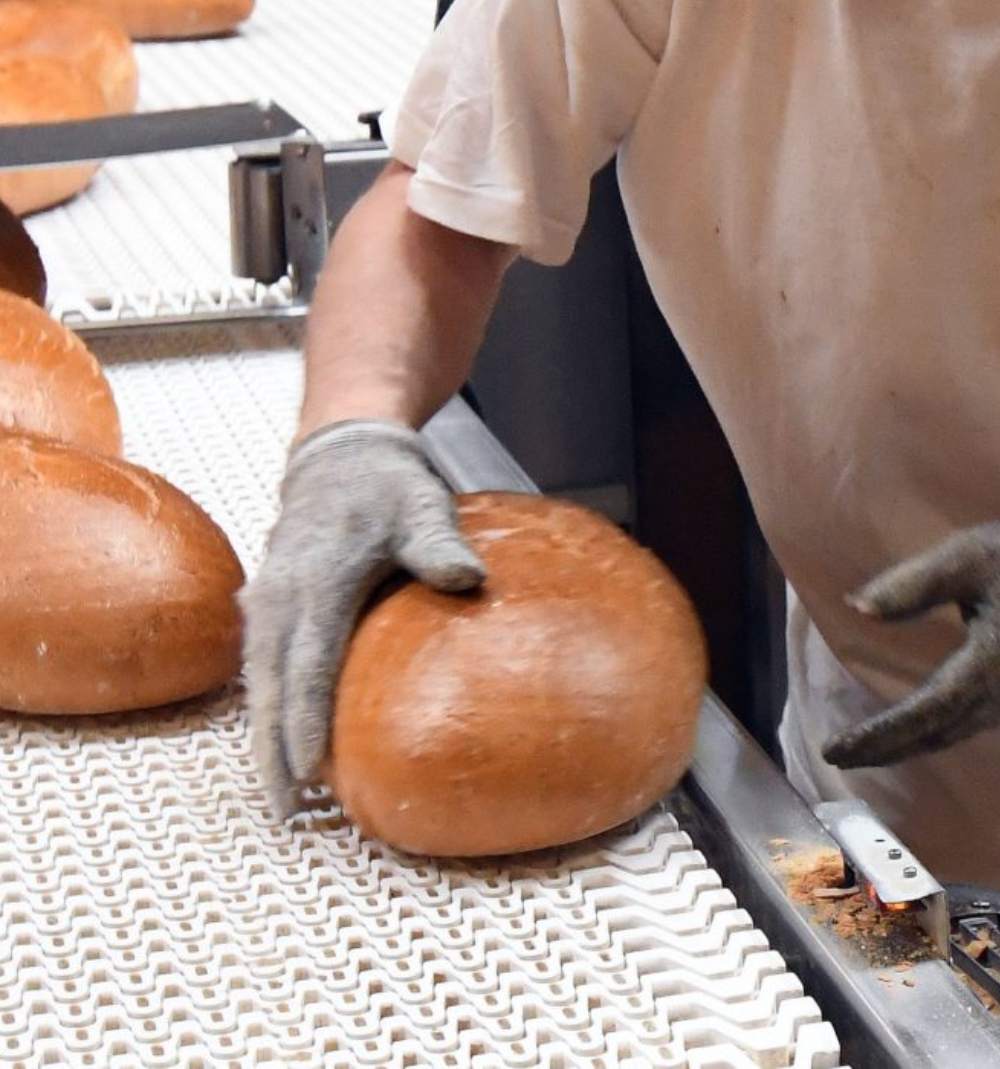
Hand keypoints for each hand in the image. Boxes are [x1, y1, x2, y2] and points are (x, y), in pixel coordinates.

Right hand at [242, 419, 484, 808]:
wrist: (341, 457)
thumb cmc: (389, 487)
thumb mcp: (422, 506)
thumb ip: (441, 545)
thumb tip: (469, 579)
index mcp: (317, 581)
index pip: (308, 664)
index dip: (305, 720)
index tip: (309, 769)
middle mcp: (280, 599)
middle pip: (271, 689)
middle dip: (274, 753)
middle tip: (288, 812)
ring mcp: (266, 604)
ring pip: (261, 685)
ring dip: (265, 740)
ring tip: (283, 796)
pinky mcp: (267, 608)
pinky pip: (264, 670)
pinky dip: (270, 711)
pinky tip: (284, 748)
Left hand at [820, 496, 999, 769]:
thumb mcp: (968, 554)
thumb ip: (913, 584)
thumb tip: (855, 609)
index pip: (931, 707)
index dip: (883, 732)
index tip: (839, 747)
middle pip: (940, 731)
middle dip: (886, 747)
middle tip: (836, 757)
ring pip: (955, 733)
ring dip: (908, 746)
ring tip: (860, 751)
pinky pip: (970, 725)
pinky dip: (933, 733)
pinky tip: (905, 732)